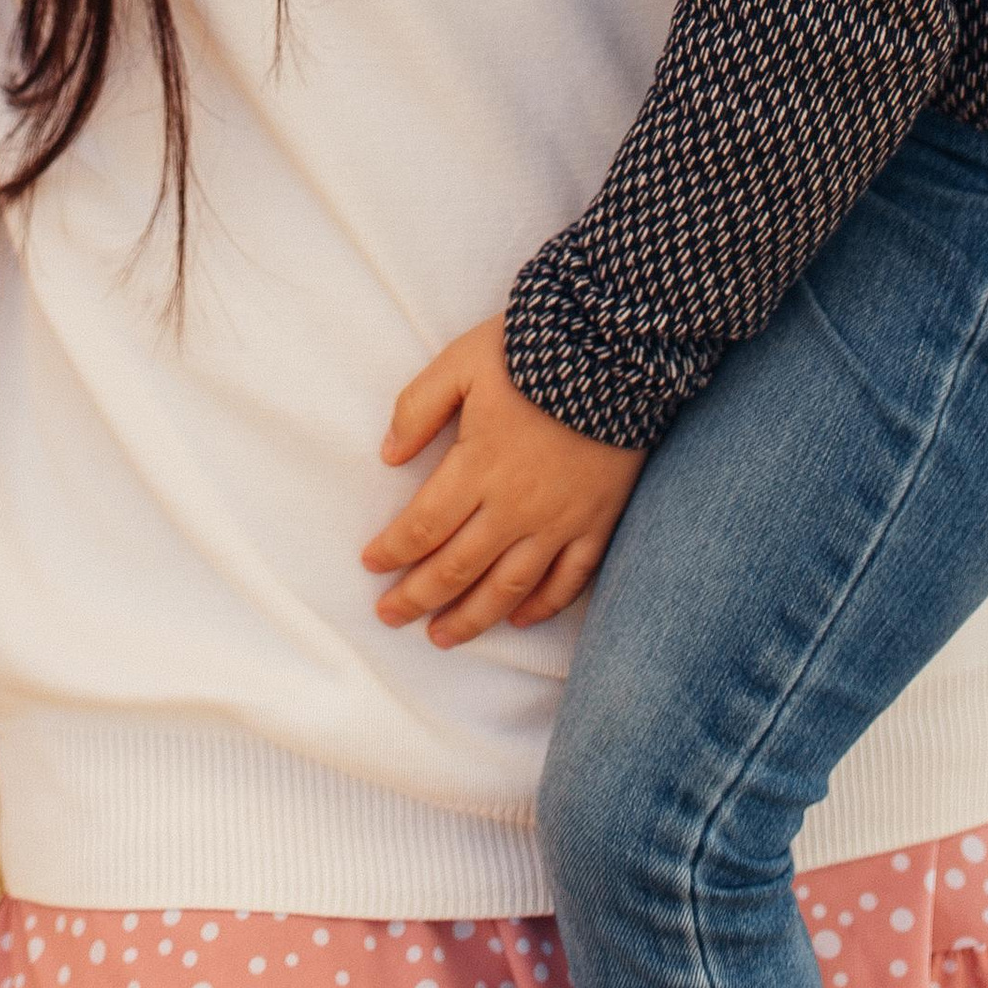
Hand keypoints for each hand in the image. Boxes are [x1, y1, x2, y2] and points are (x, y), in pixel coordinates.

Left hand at [360, 318, 642, 647]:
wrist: (616, 351)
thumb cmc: (531, 351)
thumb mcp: (461, 362)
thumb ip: (418, 407)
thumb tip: (388, 455)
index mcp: (477, 467)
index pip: (423, 526)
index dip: (392, 551)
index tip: (371, 566)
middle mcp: (515, 506)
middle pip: (457, 567)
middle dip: (417, 597)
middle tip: (390, 616)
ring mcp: (560, 521)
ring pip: (508, 588)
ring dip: (471, 618)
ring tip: (442, 636)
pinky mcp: (598, 522)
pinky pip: (569, 580)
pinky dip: (543, 606)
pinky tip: (520, 620)